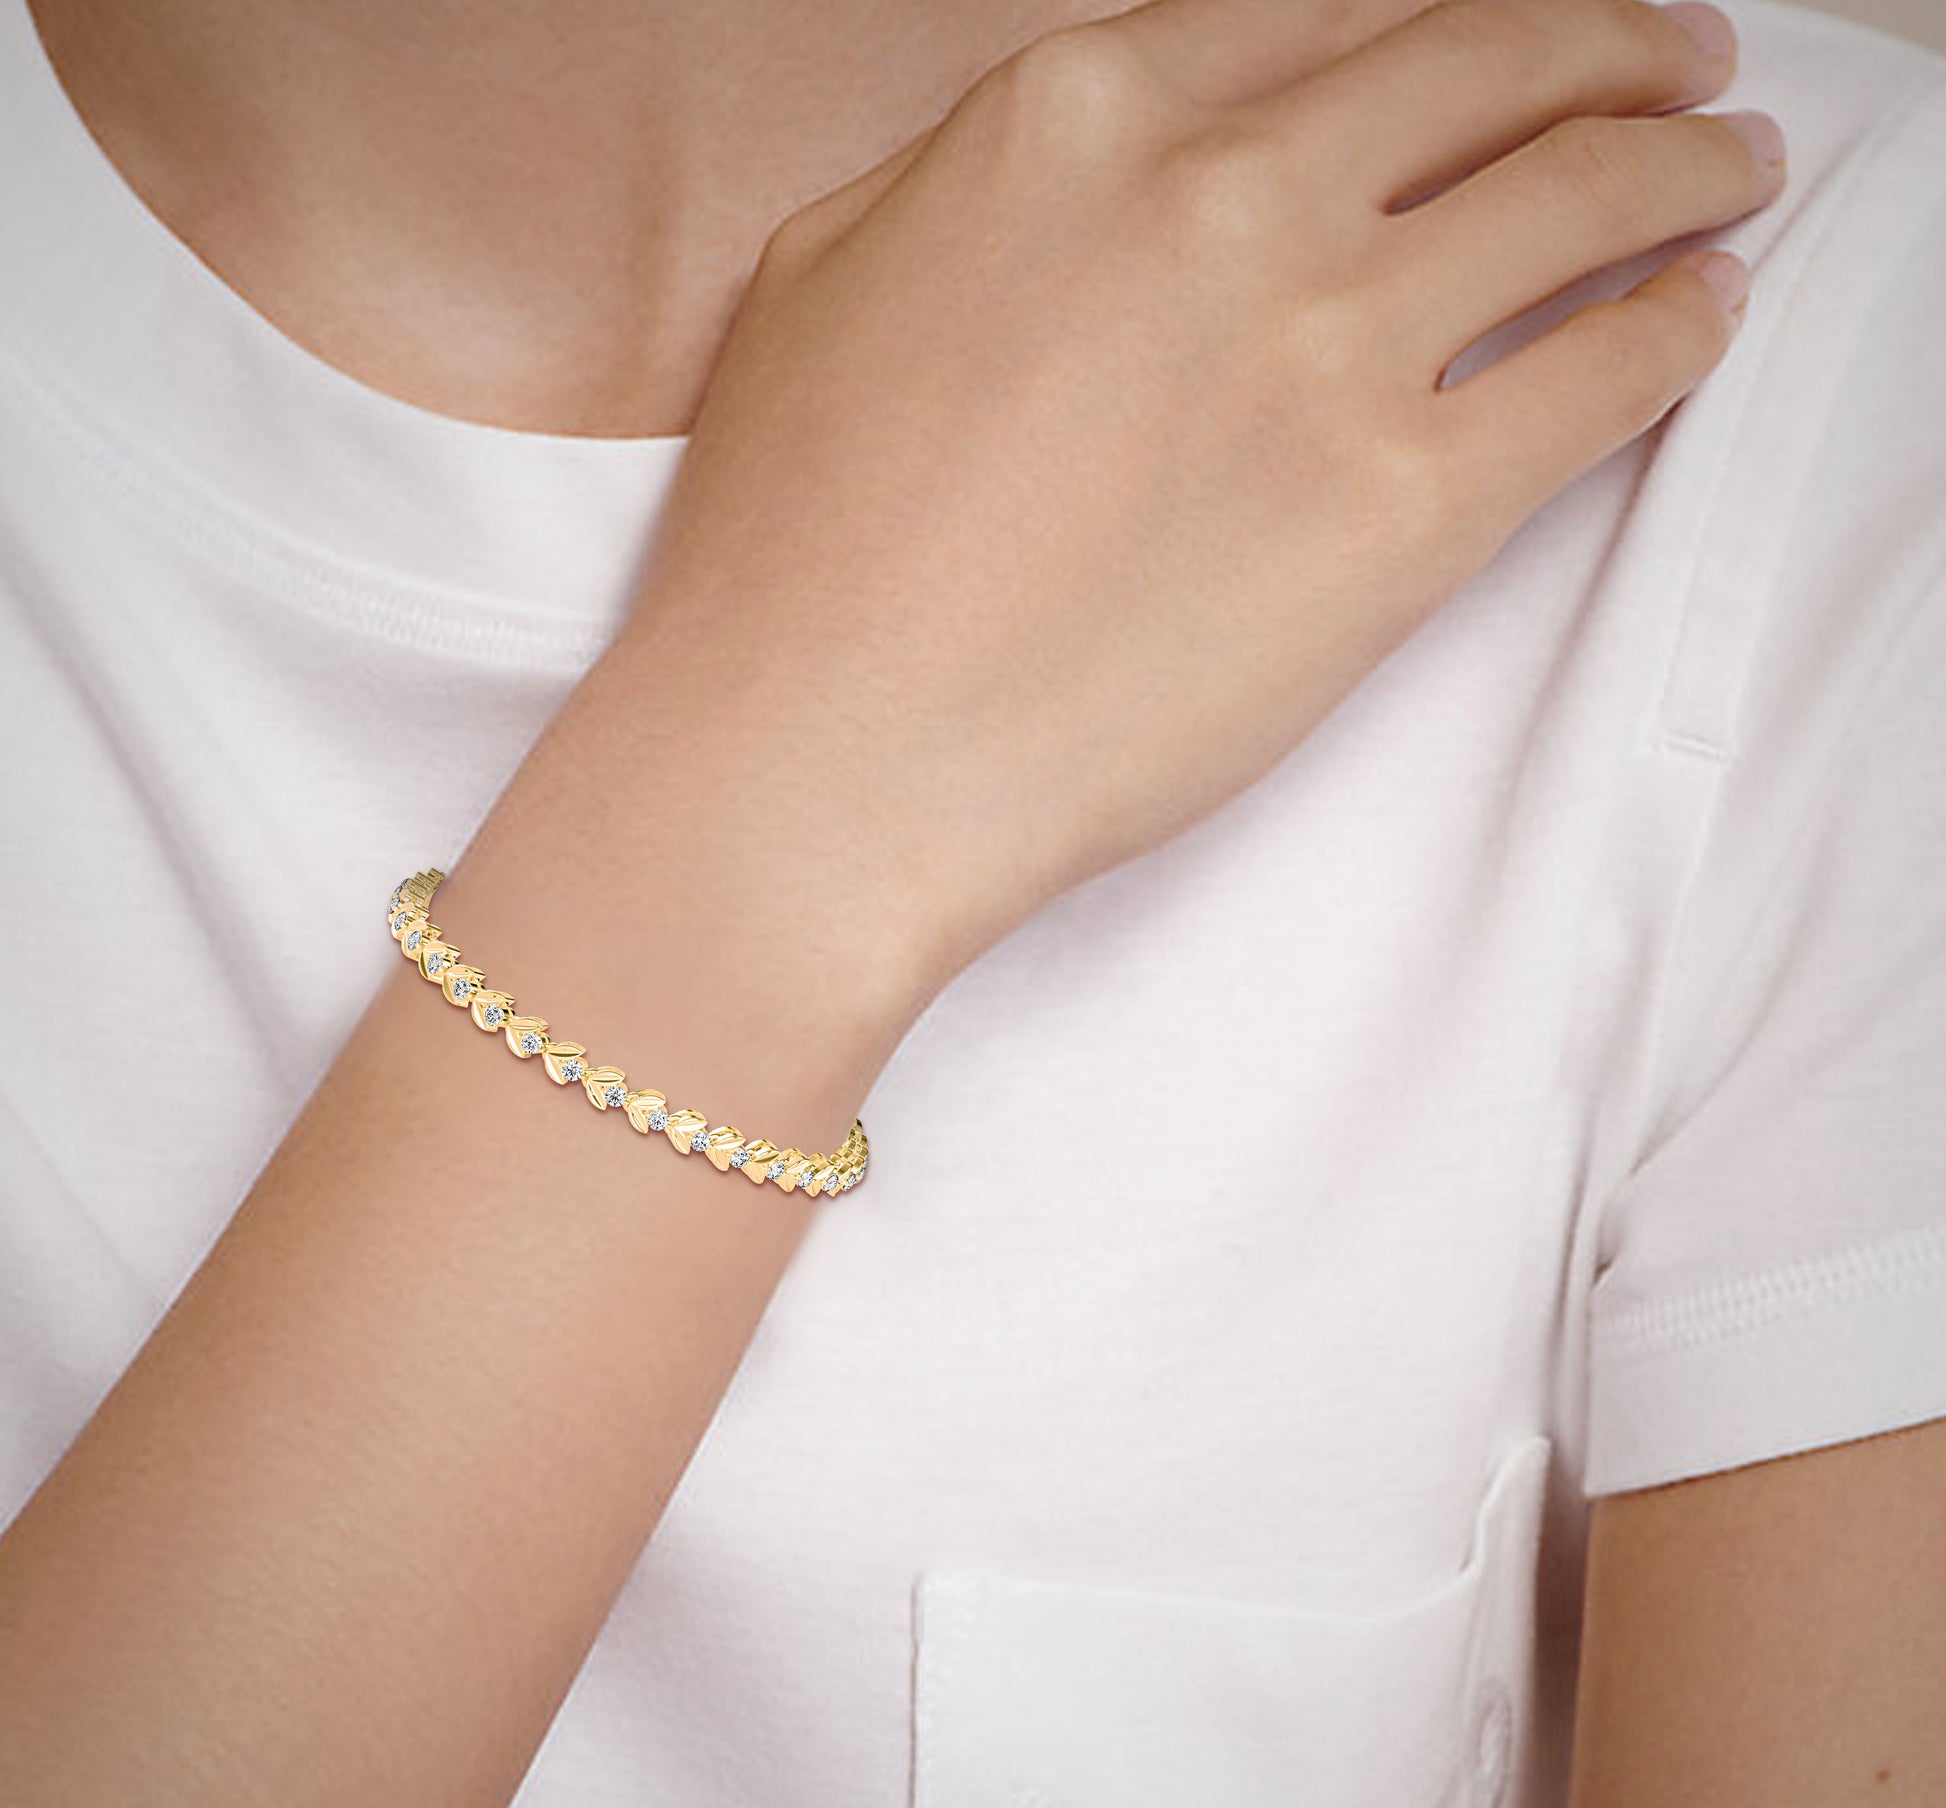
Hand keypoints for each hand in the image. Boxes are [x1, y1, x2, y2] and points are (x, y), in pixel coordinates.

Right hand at [627, 0, 1781, 991]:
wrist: (819, 759)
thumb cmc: (789, 555)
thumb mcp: (827, 283)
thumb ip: (978, 189)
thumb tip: (1082, 174)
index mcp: (1077, 119)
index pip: (1319, 26)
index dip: (1435, 28)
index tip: (1497, 47)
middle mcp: (1221, 192)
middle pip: (1483, 67)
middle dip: (1607, 49)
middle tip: (1678, 61)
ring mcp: (1324, 341)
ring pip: (1579, 193)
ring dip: (1682, 164)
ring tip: (1732, 172)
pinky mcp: (1402, 508)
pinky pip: (1603, 376)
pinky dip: (1678, 329)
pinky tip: (1704, 314)